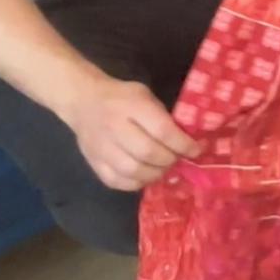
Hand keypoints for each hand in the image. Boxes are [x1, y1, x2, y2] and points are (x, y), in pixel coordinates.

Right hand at [59, 74, 200, 191]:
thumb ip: (163, 116)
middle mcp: (114, 127)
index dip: (183, 144)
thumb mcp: (145, 95)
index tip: (196, 150)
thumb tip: (187, 142)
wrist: (83, 101)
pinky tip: (145, 175)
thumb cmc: (122, 97)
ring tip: (163, 168)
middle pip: (148, 153)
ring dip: (155, 174)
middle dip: (170, 160)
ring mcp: (101, 148)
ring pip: (134, 171)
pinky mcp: (93, 163)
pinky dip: (136, 183)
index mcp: (131, 106)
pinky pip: (118, 182)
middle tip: (177, 159)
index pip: (162, 130)